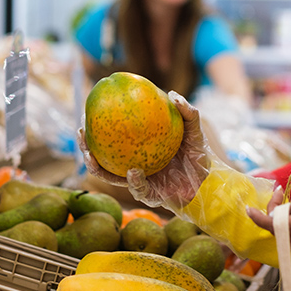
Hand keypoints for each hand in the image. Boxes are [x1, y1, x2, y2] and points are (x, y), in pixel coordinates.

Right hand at [77, 92, 211, 207]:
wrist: (210, 182)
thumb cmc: (199, 154)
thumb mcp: (194, 130)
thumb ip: (187, 112)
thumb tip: (171, 93)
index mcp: (138, 148)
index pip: (112, 137)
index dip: (96, 127)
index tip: (87, 113)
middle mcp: (133, 164)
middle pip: (102, 157)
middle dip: (86, 147)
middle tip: (80, 133)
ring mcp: (139, 181)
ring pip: (111, 176)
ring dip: (97, 168)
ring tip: (91, 157)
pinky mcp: (150, 196)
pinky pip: (138, 189)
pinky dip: (134, 181)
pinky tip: (133, 171)